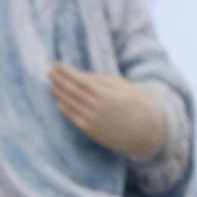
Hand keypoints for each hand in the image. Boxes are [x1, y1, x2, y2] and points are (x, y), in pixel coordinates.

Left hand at [50, 63, 166, 158]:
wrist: (146, 130)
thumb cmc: (136, 102)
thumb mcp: (122, 86)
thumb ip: (100, 80)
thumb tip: (79, 76)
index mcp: (105, 95)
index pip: (80, 81)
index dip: (67, 73)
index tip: (58, 65)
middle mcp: (96, 108)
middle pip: (71, 92)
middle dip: (59, 81)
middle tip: (50, 72)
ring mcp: (92, 121)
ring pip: (70, 105)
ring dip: (59, 94)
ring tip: (52, 84)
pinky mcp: (91, 131)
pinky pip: (73, 117)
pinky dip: (65, 108)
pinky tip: (60, 101)